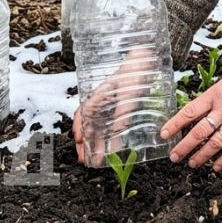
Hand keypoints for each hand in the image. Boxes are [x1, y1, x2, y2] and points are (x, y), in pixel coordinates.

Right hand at [73, 49, 160, 166]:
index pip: (83, 113)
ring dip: (93, 143)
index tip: (78, 140)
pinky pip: (109, 126)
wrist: (143, 64)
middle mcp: (100, 102)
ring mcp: (107, 106)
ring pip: (96, 127)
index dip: (79, 127)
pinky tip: (109, 147)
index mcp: (98, 95)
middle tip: (83, 158)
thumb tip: (117, 131)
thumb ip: (123, 113)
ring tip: (92, 158)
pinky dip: (107, 138)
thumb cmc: (133, 75)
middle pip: (86, 124)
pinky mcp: (118, 109)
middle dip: (83, 142)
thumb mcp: (128, 94)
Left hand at [159, 56, 221, 170]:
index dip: (174, 125)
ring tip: (192, 163)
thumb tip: (194, 114)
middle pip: (199, 132)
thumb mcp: (221, 84)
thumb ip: (209, 100)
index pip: (189, 112)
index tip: (164, 134)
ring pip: (214, 144)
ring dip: (201, 156)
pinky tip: (216, 166)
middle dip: (184, 147)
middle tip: (174, 156)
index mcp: (214, 96)